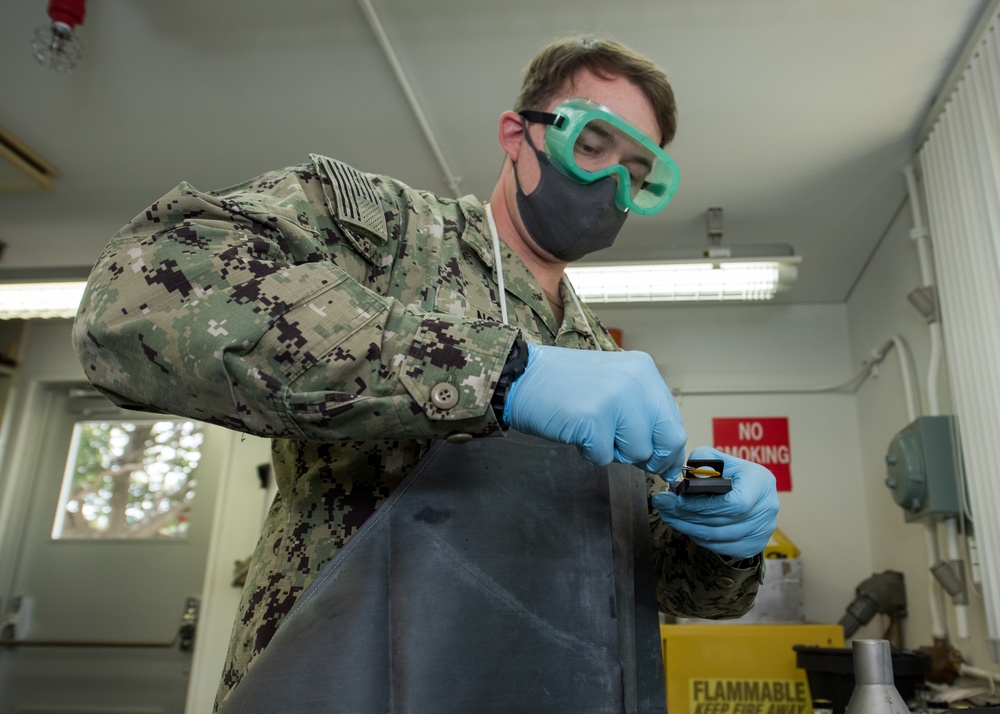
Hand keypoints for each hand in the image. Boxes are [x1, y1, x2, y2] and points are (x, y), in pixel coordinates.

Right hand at [504, 344, 686, 475]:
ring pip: (638, 452)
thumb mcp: (614, 385)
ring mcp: (615, 399)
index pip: (674, 422)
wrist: (523, 376)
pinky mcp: (593, 418)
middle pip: (668, 440)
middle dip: (651, 458)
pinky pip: (605, 457)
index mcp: (644, 371)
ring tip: (592, 431)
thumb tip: (667, 457)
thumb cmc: (565, 386)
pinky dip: (589, 453)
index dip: (669, 450)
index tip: (663, 465)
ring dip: (614, 453)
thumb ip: (641, 412)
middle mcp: (636, 381)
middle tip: (626, 454)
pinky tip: (576, 432)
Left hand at [650, 446, 778, 559]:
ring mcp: (763, 530)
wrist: (748, 489)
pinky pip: (722, 548)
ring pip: (719, 538)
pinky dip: (700, 539)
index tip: (677, 500)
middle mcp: (767, 508)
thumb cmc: (729, 472)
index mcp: (761, 482)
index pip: (734, 503)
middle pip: (722, 522)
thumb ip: (703, 461)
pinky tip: (685, 526)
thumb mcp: (717, 459)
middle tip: (662, 506)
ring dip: (688, 528)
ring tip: (668, 515)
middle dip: (686, 516)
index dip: (703, 506)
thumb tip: (690, 478)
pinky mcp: (754, 545)